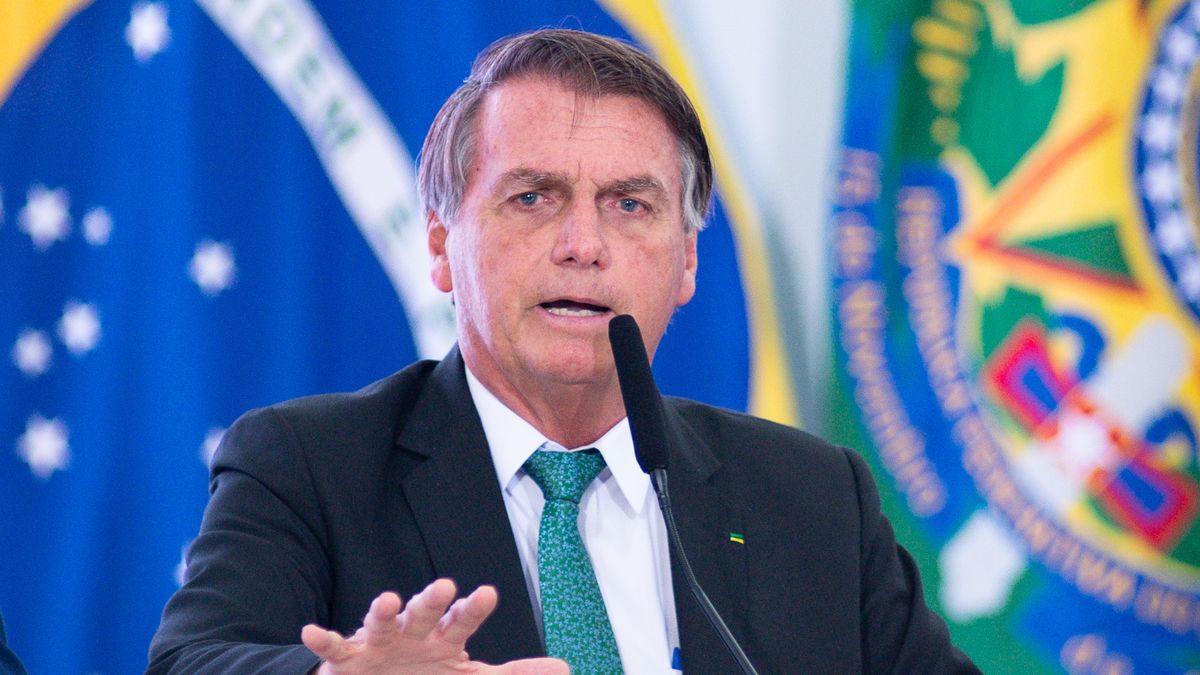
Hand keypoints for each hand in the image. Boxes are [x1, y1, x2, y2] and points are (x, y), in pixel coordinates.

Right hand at [301, 578, 567, 673]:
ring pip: (382, 621)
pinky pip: (333, 647)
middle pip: (425, 611)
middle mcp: (413, 632)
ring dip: (383, 610)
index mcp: (444, 637)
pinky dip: (322, 640)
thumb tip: (564, 669)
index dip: (473, 608)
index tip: (488, 594)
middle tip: (445, 586)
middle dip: (432, 600)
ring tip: (387, 599)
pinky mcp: (348, 659)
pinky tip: (311, 631)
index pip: (462, 619)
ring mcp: (379, 642)